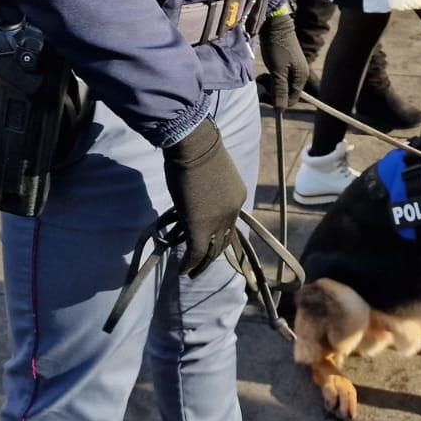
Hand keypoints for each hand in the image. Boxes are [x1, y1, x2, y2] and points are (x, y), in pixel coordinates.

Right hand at [160, 120, 246, 276]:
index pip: (229, 222)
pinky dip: (190, 264)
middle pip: (225, 241)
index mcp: (238, 198)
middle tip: (202, 264)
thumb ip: (210, 189)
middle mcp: (232, 212)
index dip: (219, 233)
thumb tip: (196, 197)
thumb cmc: (200, 150)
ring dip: (202, 264)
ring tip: (192, 273)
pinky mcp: (200, 227)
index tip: (209, 239)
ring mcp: (218, 221)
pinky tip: (182, 271)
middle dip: (214, 255)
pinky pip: (197, 252)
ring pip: (212, 251)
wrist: (195, 146)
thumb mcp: (213, 173)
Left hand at [257, 8, 307, 109]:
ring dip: (269, 85)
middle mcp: (299, 75)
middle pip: (285, 94)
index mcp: (301, 78)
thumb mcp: (277, 71)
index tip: (263, 95)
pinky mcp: (285, 64)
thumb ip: (279, 90)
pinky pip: (278, 78)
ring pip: (280, 86)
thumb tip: (280, 110)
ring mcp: (292, 70)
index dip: (277, 102)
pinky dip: (270, 78)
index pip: (291, 100)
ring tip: (261, 77)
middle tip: (260, 83)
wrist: (274, 25)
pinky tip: (263, 73)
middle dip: (272, 92)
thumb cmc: (276, 47)